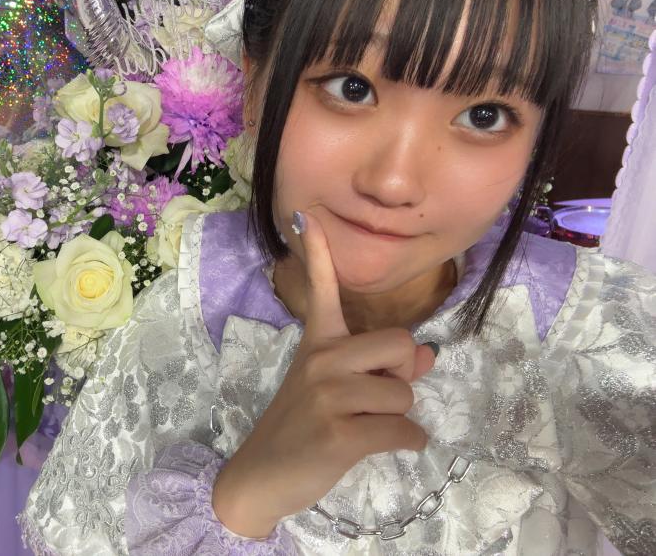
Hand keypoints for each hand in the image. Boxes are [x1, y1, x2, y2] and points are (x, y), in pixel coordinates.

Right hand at [212, 210, 435, 537]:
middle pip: (400, 343)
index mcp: (317, 343)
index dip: (317, 251)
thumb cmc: (301, 427)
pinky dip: (406, 442)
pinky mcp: (339, 433)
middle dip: (403, 373)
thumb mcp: (334, 389)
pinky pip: (403, 431)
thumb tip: (429, 356)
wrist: (263, 475)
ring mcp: (328, 394)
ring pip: (405, 393)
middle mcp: (321, 359)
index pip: (321, 289)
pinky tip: (383, 445)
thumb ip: (380, 367)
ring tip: (367, 426)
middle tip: (379, 395)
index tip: (307, 216)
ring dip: (399, 416)